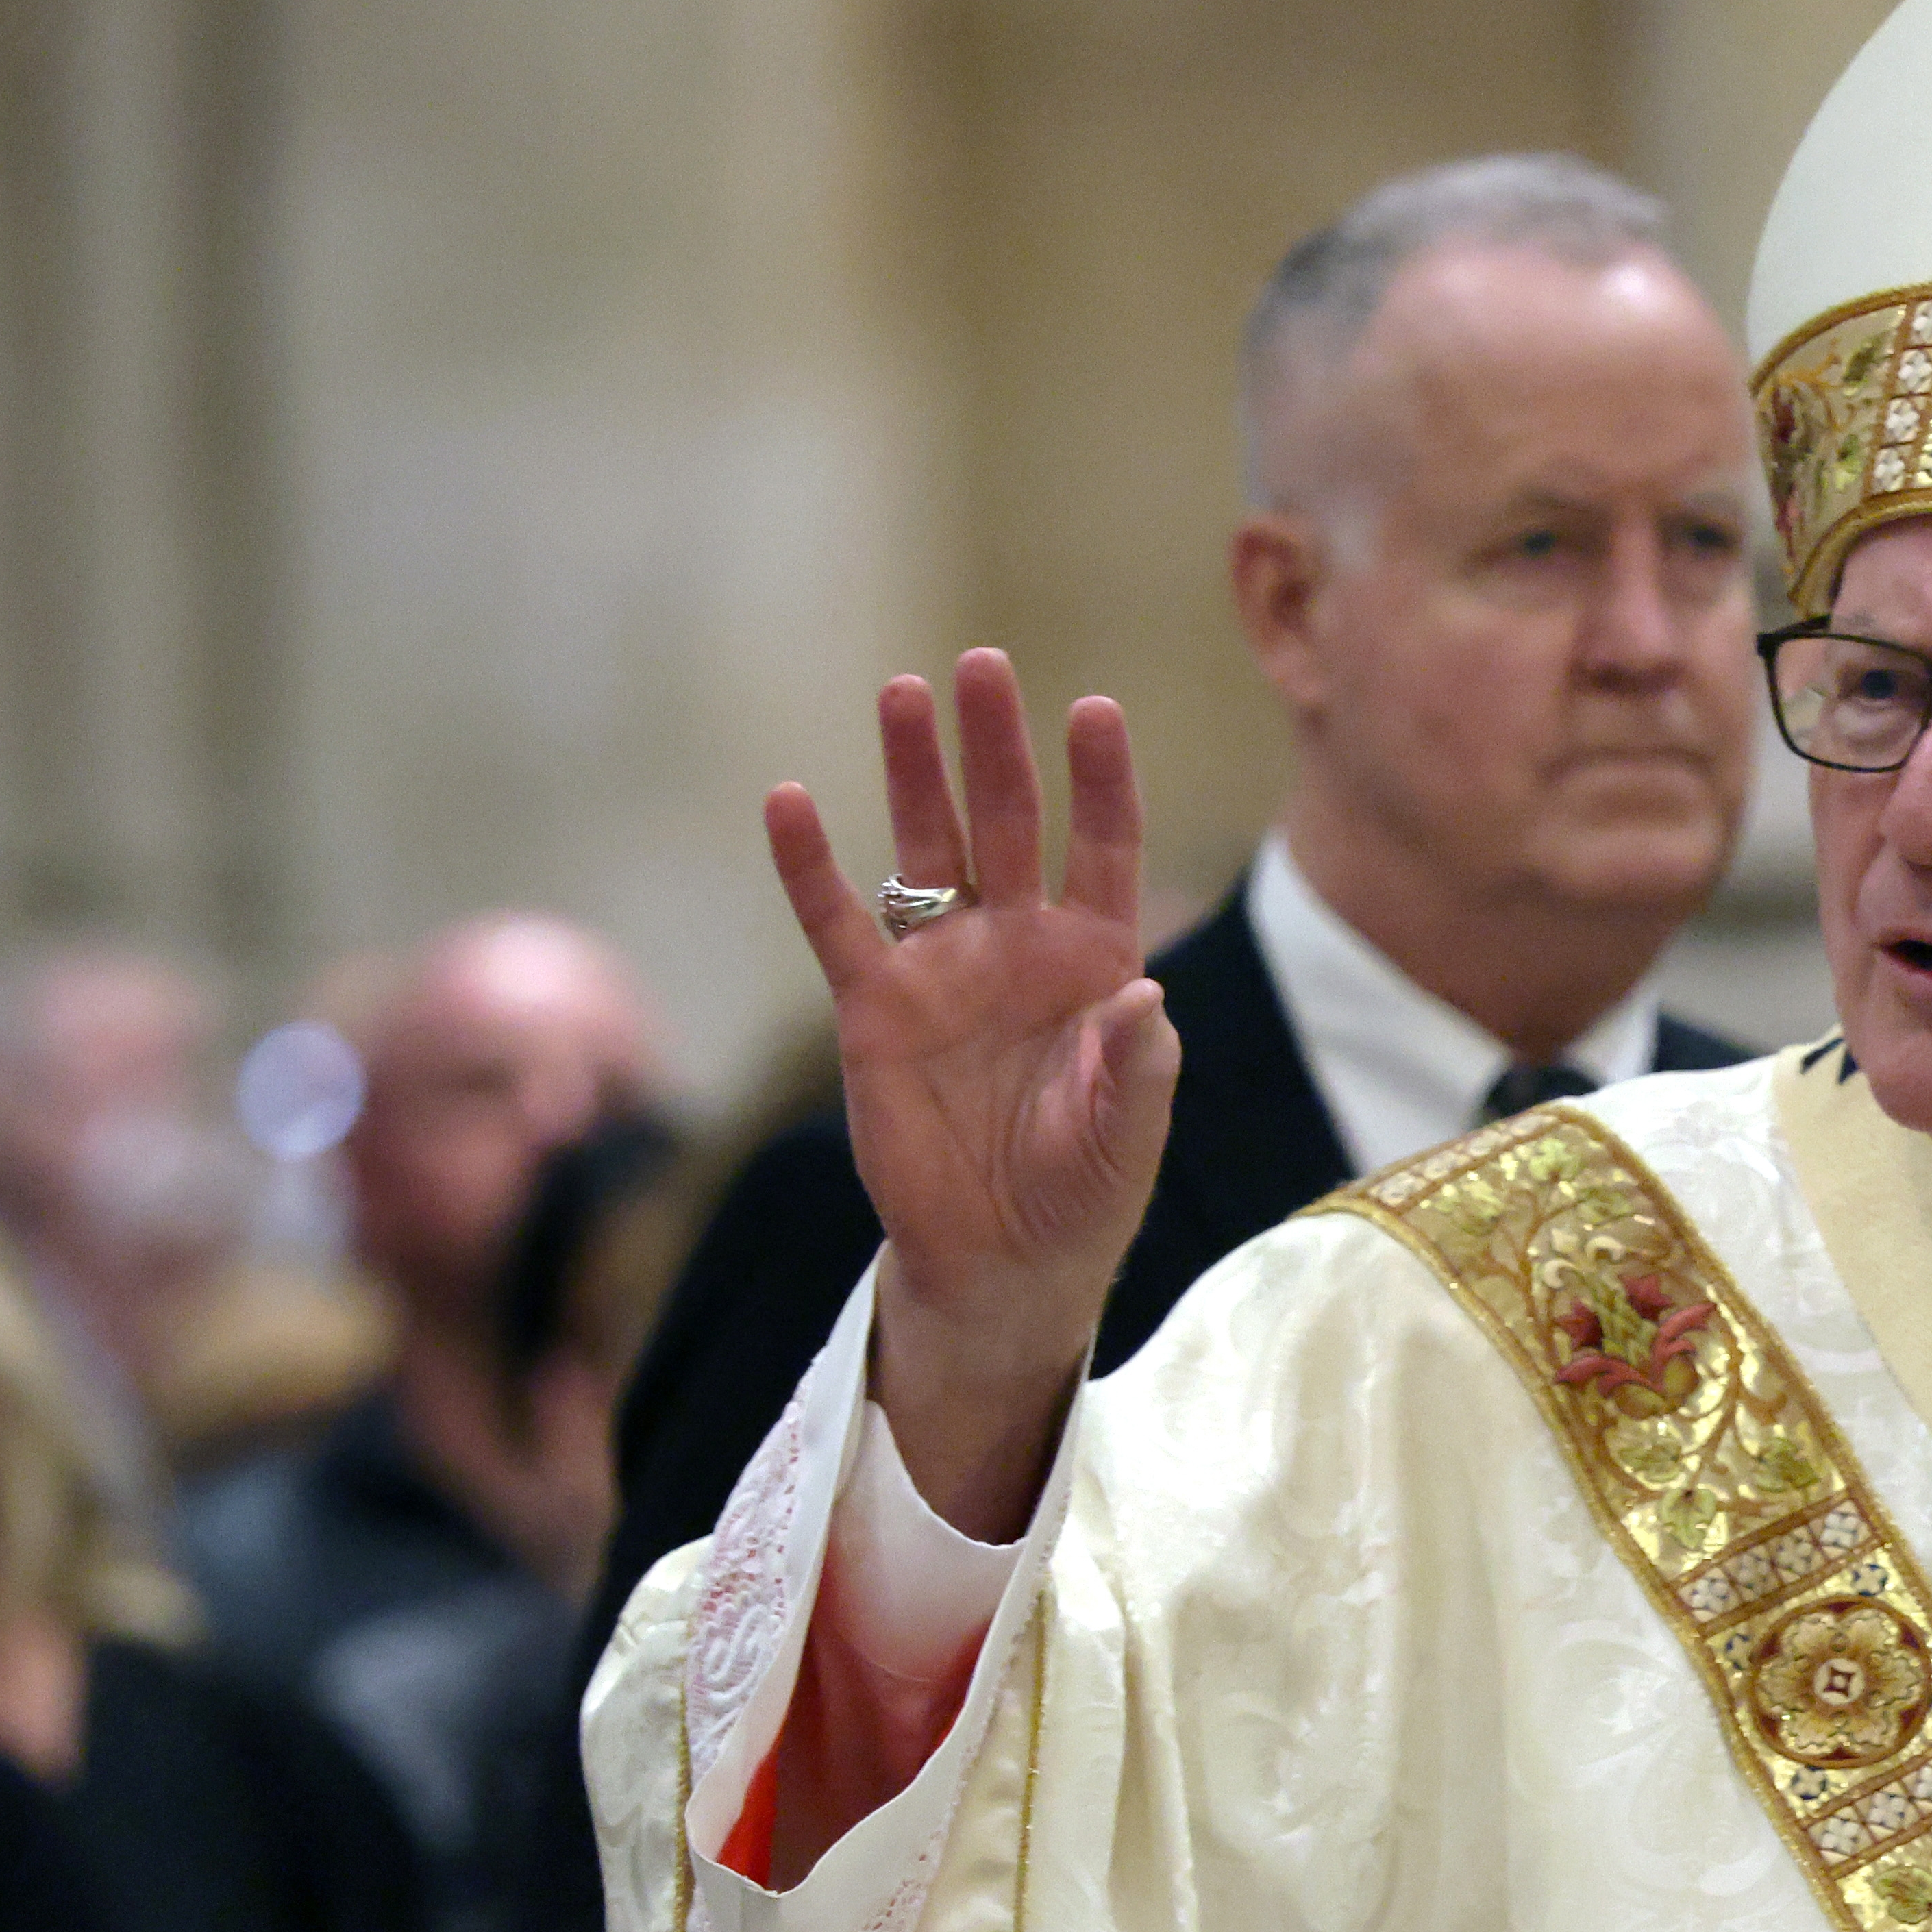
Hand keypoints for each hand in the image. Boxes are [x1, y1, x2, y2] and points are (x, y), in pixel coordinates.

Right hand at [765, 649, 1174, 1538]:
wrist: (1003, 1266)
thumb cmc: (1082, 1197)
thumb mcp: (1128, 1139)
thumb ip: (1139, 1069)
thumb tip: (1144, 998)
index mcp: (1096, 960)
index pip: (1103, 847)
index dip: (1098, 781)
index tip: (1092, 709)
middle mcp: (1017, 944)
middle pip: (1005, 821)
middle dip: (994, 744)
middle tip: (979, 665)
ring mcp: (942, 970)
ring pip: (924, 849)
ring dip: (913, 773)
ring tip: (903, 692)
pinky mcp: (874, 1010)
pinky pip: (837, 926)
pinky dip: (810, 867)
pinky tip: (788, 800)